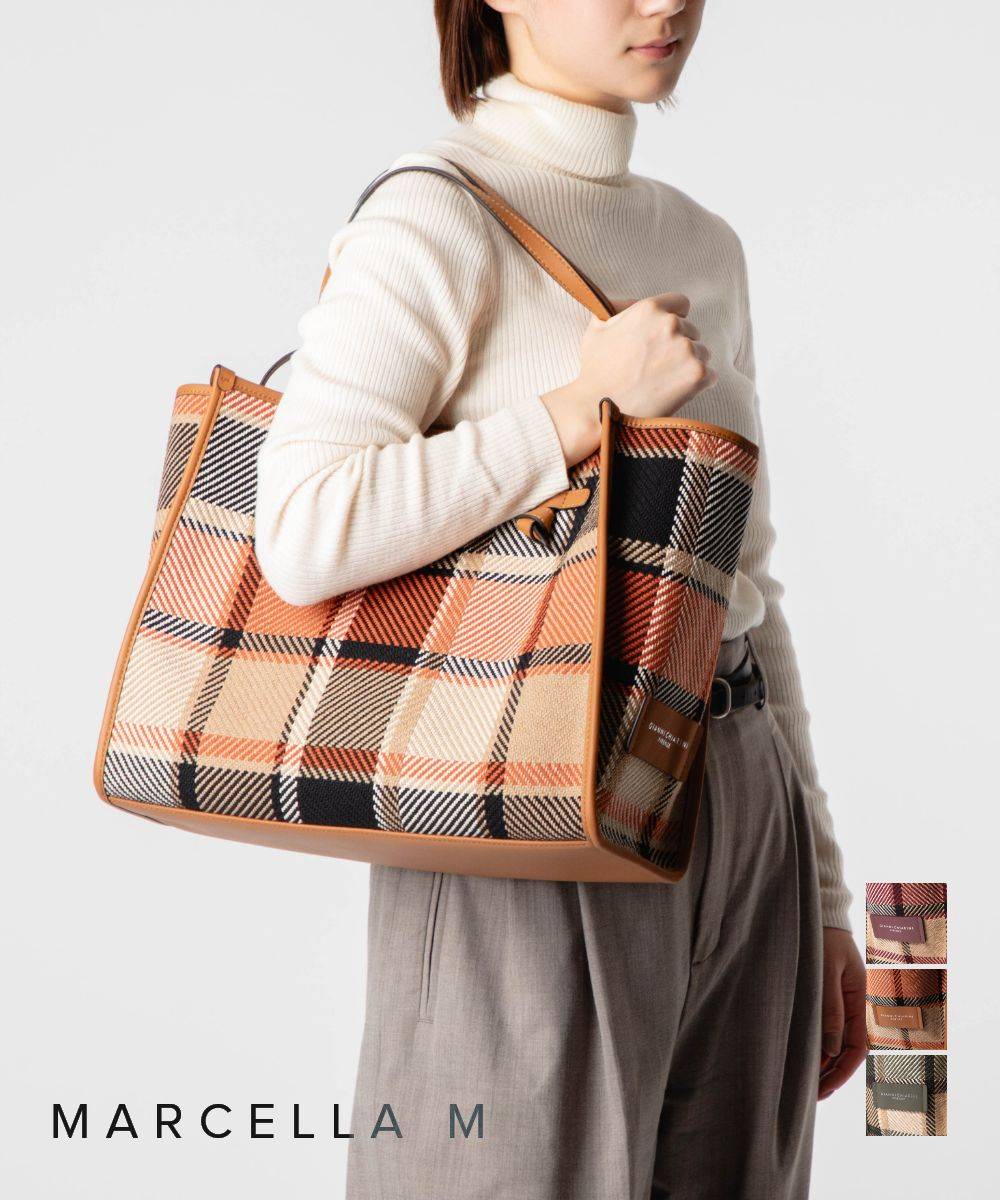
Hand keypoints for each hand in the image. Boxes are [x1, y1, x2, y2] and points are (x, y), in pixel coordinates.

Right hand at [540, 292, 717, 467]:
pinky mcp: (696, 374)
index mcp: (649, 309)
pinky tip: (676, 393)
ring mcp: (686, 349)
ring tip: (664, 382)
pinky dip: (697, 385)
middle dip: (679, 346)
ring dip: (688, 365)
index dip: (675, 319)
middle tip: (659, 367)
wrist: (598, 409)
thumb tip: (631, 303)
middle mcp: (671, 324)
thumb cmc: (596, 372)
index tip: (667, 337)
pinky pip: (710, 375)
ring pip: (702, 353)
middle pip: (692, 331)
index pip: (681, 304)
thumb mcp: (597, 328)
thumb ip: (616, 308)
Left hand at [818, 926, 865, 1100]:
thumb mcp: (825, 971)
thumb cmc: (822, 939)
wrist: (819, 916)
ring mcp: (840, 1003)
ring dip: (822, 1063)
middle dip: (831, 1075)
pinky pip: (825, 1029)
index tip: (825, 1088)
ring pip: (834, 1043)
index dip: (842, 1071)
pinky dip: (816, 1046)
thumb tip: (829, 1048)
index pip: (857, 1048)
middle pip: (846, 1051)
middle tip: (810, 1096)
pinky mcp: (826, 998)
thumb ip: (830, 1007)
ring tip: (803, 1084)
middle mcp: (853, 1006)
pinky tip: (802, 1058)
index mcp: (860, 1001)